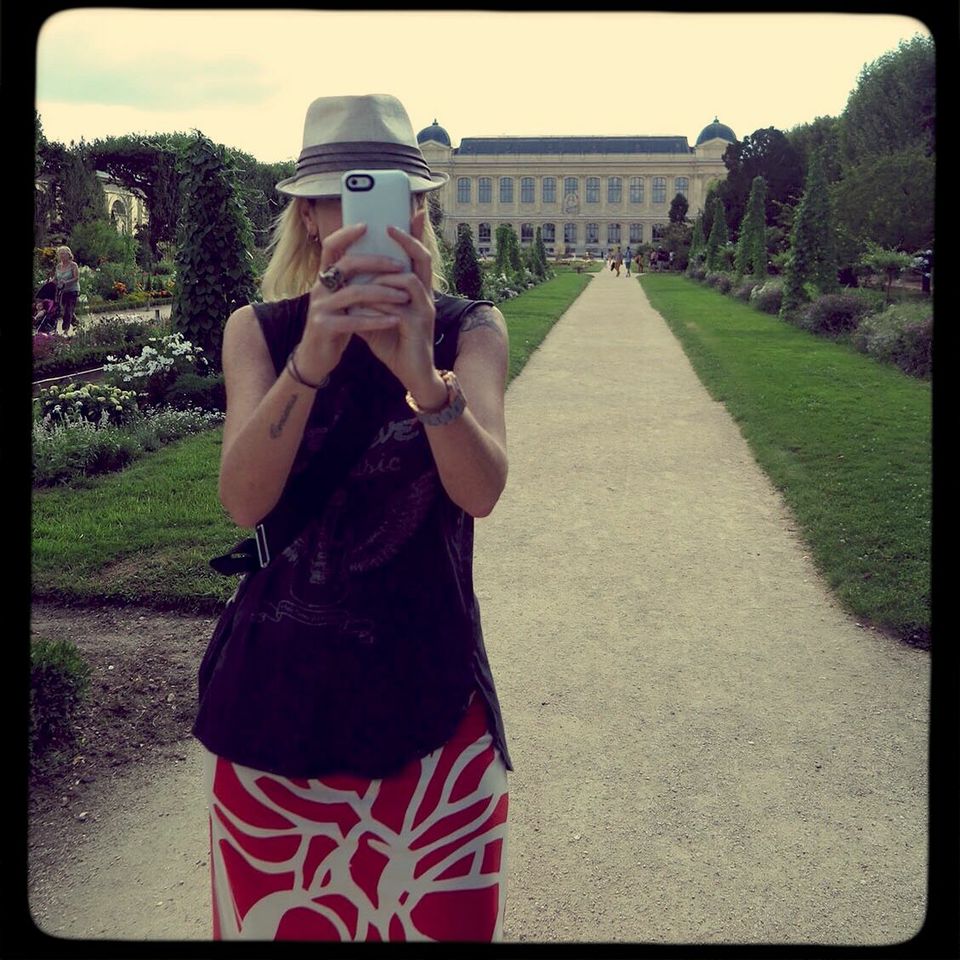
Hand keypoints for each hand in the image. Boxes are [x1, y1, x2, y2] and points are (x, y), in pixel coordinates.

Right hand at [293, 223, 410, 384]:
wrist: (314, 358)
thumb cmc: (336, 326)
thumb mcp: (342, 300)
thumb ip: (354, 282)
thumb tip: (377, 260)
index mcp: (325, 278)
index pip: (331, 246)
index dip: (346, 234)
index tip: (367, 225)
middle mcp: (319, 288)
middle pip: (346, 265)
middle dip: (376, 263)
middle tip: (401, 267)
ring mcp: (319, 307)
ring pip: (354, 293)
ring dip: (383, 293)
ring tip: (405, 297)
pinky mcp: (323, 327)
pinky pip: (353, 321)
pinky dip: (376, 320)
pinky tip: (395, 320)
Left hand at [353, 209, 441, 398]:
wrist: (412, 376)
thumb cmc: (395, 345)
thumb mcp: (375, 317)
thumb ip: (364, 299)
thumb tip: (342, 283)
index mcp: (416, 292)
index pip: (418, 257)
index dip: (416, 235)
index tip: (413, 212)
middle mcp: (424, 296)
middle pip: (422, 259)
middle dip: (408, 240)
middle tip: (389, 226)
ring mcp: (424, 310)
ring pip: (408, 280)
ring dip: (386, 277)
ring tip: (368, 280)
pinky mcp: (418, 326)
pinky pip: (400, 307)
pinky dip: (381, 302)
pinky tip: (368, 305)